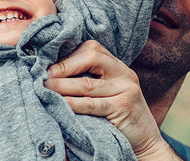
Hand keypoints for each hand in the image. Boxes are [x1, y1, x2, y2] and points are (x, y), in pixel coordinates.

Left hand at [45, 41, 178, 160]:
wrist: (145, 140)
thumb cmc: (118, 116)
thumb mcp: (106, 92)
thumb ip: (88, 79)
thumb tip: (51, 73)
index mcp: (118, 66)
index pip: (91, 49)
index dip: (67, 55)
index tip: (46, 64)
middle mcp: (124, 73)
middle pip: (91, 57)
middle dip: (63, 66)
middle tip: (44, 76)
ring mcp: (126, 89)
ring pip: (87, 83)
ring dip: (62, 86)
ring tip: (45, 89)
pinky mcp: (124, 107)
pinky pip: (93, 104)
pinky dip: (74, 103)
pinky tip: (61, 103)